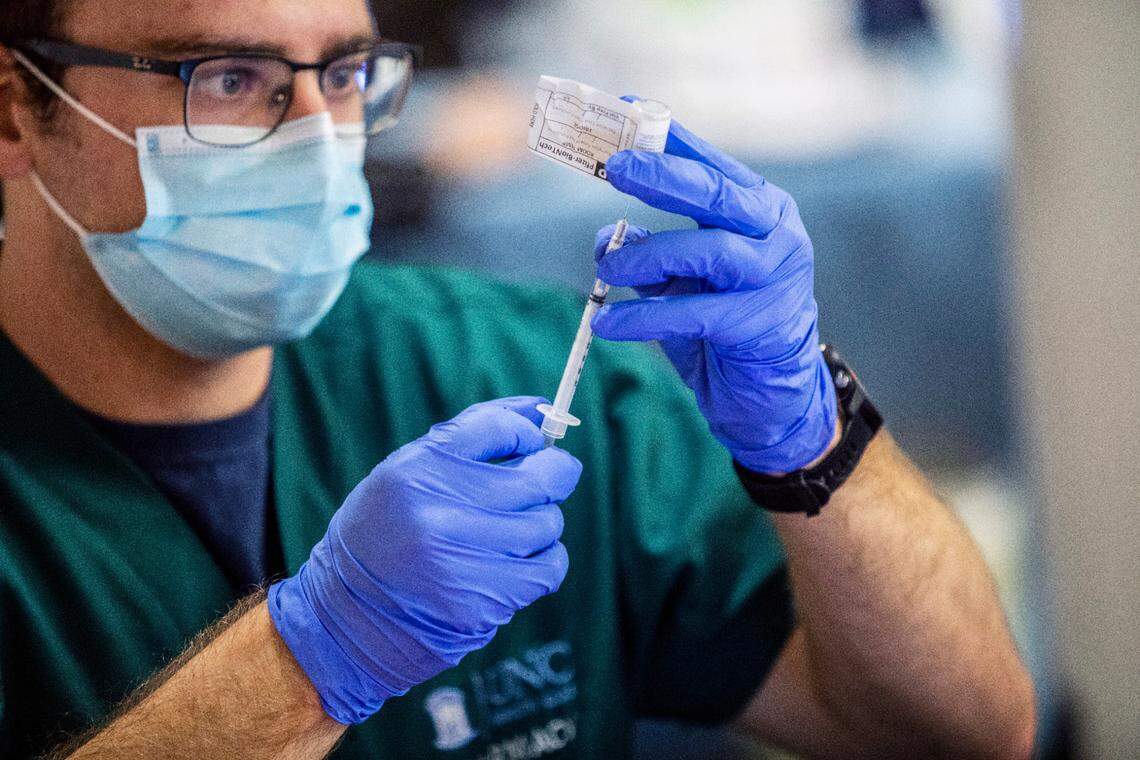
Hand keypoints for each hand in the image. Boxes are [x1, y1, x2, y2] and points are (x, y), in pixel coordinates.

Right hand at [268, 398, 580, 723]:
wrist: (345, 618)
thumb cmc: (386, 533)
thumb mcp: (406, 473)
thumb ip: (472, 437)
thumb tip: (541, 409)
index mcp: (415, 469)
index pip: (498, 428)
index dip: (528, 433)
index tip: (534, 443)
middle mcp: (434, 511)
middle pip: (537, 480)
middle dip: (556, 475)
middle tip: (553, 479)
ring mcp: (457, 561)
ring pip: (547, 525)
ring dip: (543, 526)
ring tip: (516, 532)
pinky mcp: (478, 602)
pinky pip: (548, 569)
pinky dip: (547, 563)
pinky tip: (521, 564)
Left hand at [592, 120, 837, 473]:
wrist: (768, 395)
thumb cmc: (723, 327)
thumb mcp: (681, 280)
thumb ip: (651, 252)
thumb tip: (606, 238)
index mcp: (760, 209)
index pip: (711, 164)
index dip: (669, 137)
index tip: (626, 108)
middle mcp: (776, 234)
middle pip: (715, 195)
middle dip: (660, 176)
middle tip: (615, 167)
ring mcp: (776, 278)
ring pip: (709, 251)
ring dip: (647, 257)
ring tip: (607, 270)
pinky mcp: (763, 324)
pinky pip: (697, 313)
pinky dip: (645, 316)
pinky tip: (609, 323)